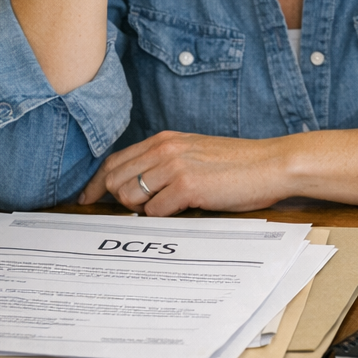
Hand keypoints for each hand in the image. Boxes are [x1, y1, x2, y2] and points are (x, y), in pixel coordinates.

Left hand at [77, 131, 290, 214]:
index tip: (86, 199)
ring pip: (130, 196)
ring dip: (142, 209)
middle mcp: (164, 149)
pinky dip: (162, 217)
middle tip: (135, 212)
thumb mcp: (195, 154)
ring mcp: (174, 167)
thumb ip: (166, 163)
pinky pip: (154, 212)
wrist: (272, 164)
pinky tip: (181, 211)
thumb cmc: (239, 165)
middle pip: (115, 180)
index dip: (96, 183)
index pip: (115, 161)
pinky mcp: (187, 186)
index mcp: (164, 140)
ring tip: (167, 208)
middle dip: (117, 200)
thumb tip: (136, 188)